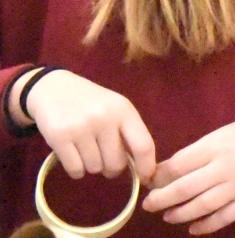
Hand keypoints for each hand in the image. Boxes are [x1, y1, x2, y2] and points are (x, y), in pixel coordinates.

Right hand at [17, 69, 155, 182]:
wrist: (55, 89)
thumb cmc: (92, 103)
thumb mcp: (116, 109)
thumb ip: (128, 133)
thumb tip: (141, 169)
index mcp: (124, 110)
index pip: (144, 145)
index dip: (146, 166)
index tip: (145, 178)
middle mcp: (105, 118)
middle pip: (117, 163)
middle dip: (112, 167)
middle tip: (104, 157)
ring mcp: (81, 127)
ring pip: (95, 168)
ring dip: (92, 165)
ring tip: (86, 148)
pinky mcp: (60, 137)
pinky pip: (75, 170)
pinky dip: (76, 170)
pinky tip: (73, 154)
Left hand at [143, 111, 234, 234]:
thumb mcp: (222, 133)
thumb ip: (197, 151)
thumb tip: (166, 170)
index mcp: (216, 146)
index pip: (178, 166)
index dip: (158, 176)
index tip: (149, 181)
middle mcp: (225, 168)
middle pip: (185, 189)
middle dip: (161, 199)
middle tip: (149, 205)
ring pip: (202, 207)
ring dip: (180, 214)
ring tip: (168, 215)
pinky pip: (224, 218)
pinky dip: (206, 226)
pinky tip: (193, 228)